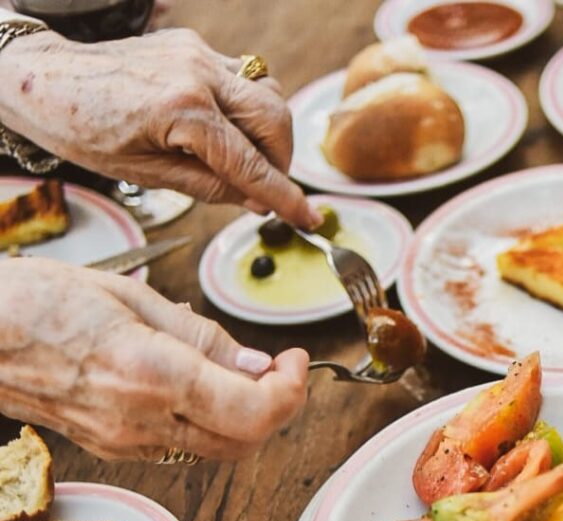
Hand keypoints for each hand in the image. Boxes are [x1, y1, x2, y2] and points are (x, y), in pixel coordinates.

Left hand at [0, 27, 320, 228]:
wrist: (42, 78)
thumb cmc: (81, 129)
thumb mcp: (144, 175)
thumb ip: (208, 187)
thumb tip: (256, 202)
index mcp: (182, 111)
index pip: (251, 164)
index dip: (284, 197)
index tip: (308, 220)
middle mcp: (198, 74)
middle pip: (275, 119)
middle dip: (282, 161)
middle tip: (269, 190)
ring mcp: (198, 53)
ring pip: (267, 92)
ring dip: (270, 133)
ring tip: (248, 161)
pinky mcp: (194, 46)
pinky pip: (244, 78)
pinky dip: (247, 109)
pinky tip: (227, 130)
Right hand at [0, 259, 308, 460]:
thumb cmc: (35, 302)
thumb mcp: (129, 298)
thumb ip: (201, 337)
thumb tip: (257, 365)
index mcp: (154, 374)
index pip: (256, 412)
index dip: (292, 391)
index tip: (295, 361)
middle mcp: (142, 420)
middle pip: (246, 441)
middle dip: (278, 406)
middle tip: (278, 367)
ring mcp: (124, 442)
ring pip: (217, 450)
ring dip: (246, 417)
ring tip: (240, 371)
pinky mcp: (110, 447)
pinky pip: (180, 446)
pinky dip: (207, 421)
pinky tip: (197, 385)